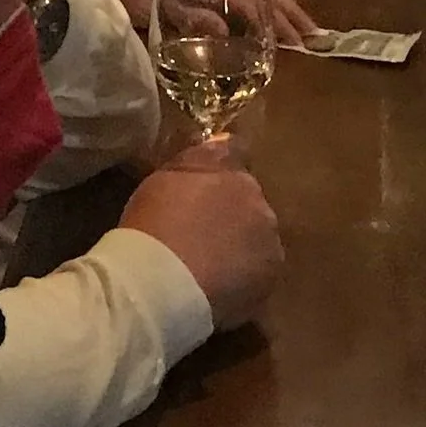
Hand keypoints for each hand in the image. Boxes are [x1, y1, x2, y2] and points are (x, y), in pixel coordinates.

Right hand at [119, 142, 282, 330]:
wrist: (162, 283)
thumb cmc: (155, 223)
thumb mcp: (165, 176)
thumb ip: (200, 157)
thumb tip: (224, 140)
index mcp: (237, 175)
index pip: (236, 160)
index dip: (220, 176)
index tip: (202, 188)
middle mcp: (262, 207)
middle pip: (249, 204)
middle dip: (231, 213)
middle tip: (200, 231)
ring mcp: (270, 248)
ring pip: (257, 240)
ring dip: (240, 246)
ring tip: (208, 264)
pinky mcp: (268, 286)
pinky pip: (256, 275)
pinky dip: (242, 278)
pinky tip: (215, 286)